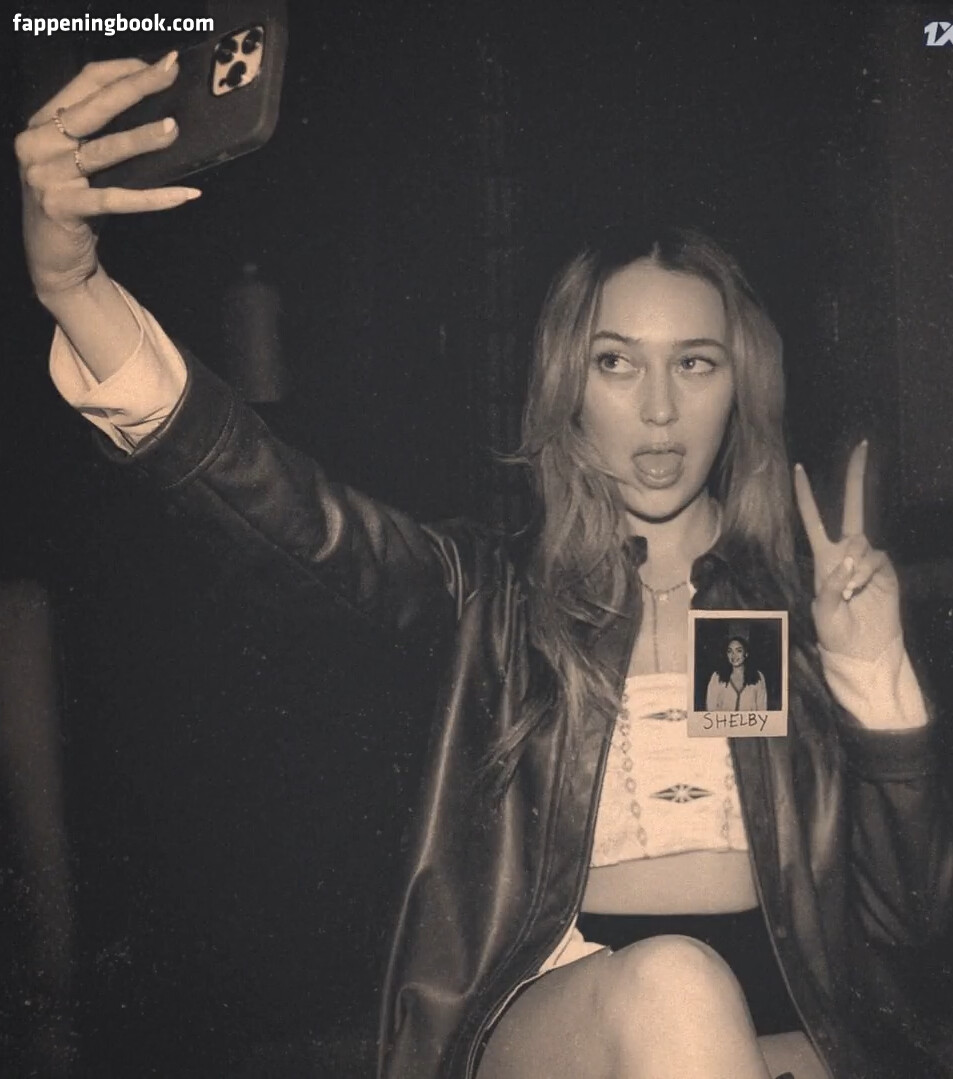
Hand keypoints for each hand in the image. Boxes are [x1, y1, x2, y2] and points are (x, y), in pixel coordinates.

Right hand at [15, 53, 199, 301]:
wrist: (54, 260)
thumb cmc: (78, 205)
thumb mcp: (81, 164)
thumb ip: (102, 135)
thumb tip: (161, 112)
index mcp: (42, 123)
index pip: (85, 82)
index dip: (124, 70)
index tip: (161, 66)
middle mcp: (39, 143)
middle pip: (95, 106)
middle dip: (137, 86)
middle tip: (171, 73)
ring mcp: (46, 175)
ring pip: (104, 150)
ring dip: (142, 139)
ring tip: (174, 129)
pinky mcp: (62, 208)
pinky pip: (117, 199)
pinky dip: (153, 198)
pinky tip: (184, 194)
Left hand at [794, 440, 899, 660]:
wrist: (864, 649)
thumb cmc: (836, 633)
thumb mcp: (823, 611)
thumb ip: (831, 586)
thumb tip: (847, 560)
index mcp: (823, 558)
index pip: (813, 519)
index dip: (806, 494)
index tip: (798, 468)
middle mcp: (845, 552)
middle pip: (852, 507)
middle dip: (856, 476)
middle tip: (863, 445)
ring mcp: (867, 558)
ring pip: (862, 542)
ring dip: (855, 567)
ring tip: (852, 593)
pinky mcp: (885, 567)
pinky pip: (875, 558)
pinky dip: (866, 573)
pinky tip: (863, 590)